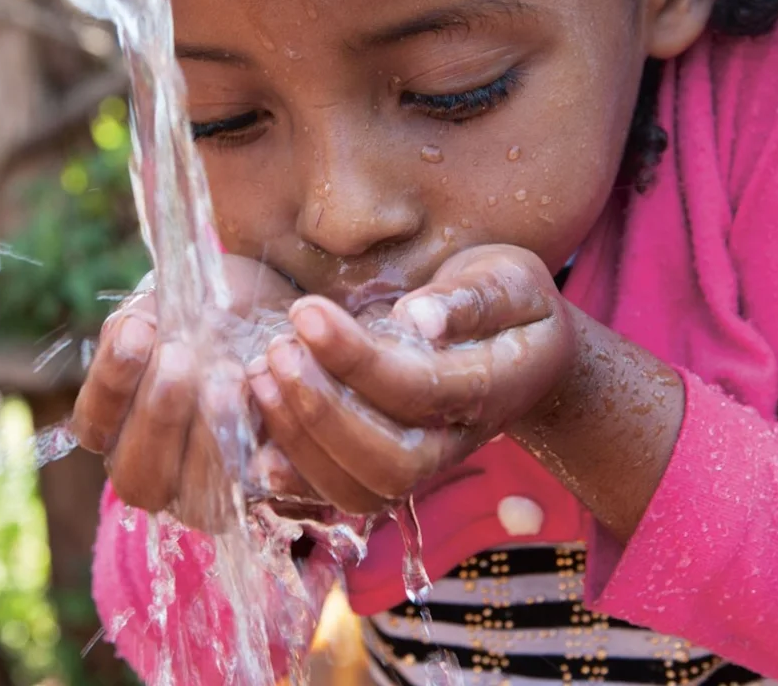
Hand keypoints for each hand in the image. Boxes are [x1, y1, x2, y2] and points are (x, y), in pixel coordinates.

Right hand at [71, 255, 301, 530]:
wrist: (279, 314)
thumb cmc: (212, 311)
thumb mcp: (173, 305)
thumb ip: (146, 319)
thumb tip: (136, 330)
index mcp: (117, 427)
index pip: (94, 426)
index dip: (112, 383)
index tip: (137, 331)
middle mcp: (154, 471)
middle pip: (138, 478)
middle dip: (157, 415)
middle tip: (181, 357)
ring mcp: (206, 494)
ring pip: (196, 498)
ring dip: (208, 436)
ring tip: (227, 375)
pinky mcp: (260, 491)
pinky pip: (257, 489)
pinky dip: (264, 453)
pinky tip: (266, 404)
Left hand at [249, 245, 577, 515]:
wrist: (524, 351)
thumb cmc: (512, 306)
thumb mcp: (510, 280)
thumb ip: (471, 300)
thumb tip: (417, 320)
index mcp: (491, 390)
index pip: (417, 389)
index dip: (356, 358)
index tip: (306, 312)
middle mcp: (455, 443)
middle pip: (389, 463)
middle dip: (323, 411)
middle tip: (276, 350)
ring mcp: (421, 464)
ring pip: (359, 490)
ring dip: (299, 438)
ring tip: (258, 373)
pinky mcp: (384, 468)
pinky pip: (336, 495)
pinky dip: (292, 475)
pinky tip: (253, 438)